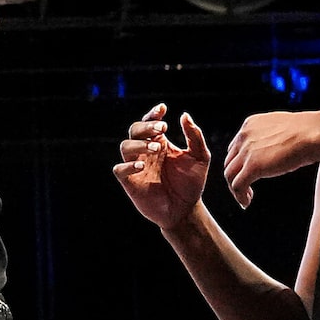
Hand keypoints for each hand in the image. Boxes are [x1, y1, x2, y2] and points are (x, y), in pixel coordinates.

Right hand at [111, 104, 211, 229]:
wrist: (186, 210)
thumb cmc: (192, 183)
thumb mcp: (200, 157)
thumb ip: (194, 136)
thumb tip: (184, 115)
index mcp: (160, 142)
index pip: (150, 122)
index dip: (153, 114)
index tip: (163, 109)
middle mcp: (146, 152)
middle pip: (135, 130)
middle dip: (146, 126)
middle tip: (162, 129)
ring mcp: (136, 166)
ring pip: (125, 146)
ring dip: (139, 144)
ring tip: (156, 148)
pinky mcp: (130, 183)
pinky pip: (119, 169)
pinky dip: (127, 165)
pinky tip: (142, 166)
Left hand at [222, 109, 319, 208]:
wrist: (317, 133)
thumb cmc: (308, 132)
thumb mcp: (281, 129)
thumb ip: (270, 137)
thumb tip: (271, 149)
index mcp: (250, 124)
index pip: (235, 147)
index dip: (238, 163)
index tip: (245, 173)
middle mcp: (245, 136)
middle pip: (230, 161)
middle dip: (235, 176)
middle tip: (244, 188)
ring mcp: (247, 151)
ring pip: (229, 175)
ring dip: (236, 189)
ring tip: (246, 197)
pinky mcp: (253, 166)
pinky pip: (237, 186)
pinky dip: (239, 196)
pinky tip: (246, 202)